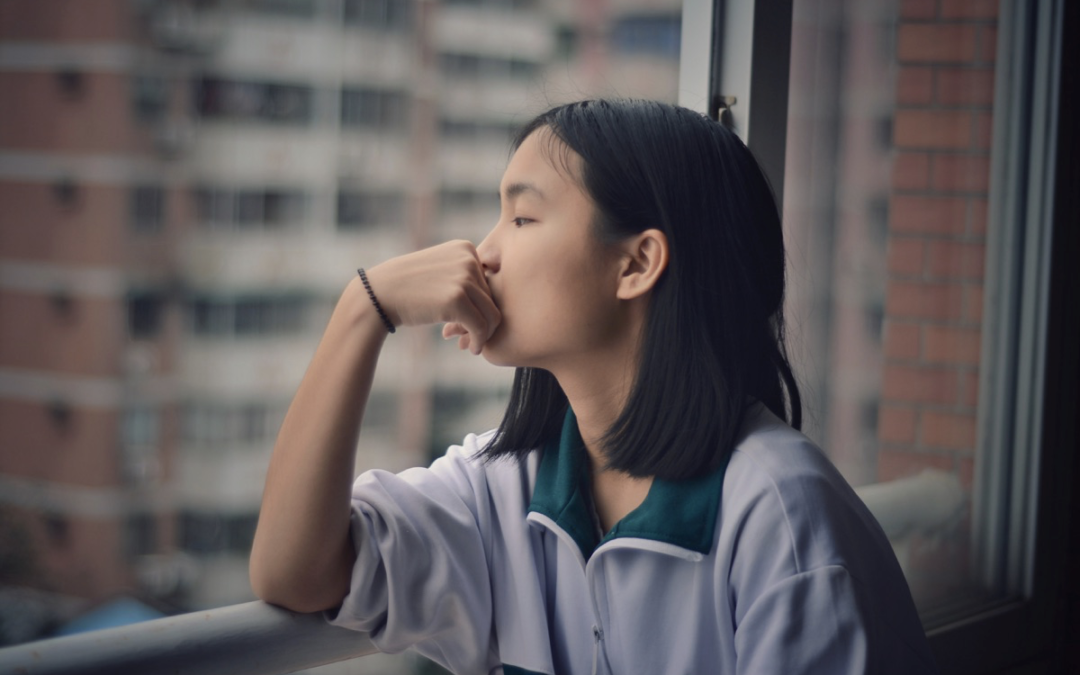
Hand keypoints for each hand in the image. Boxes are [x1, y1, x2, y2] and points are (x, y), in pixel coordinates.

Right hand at [364, 241, 500, 354]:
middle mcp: (468, 259)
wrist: (379, 294)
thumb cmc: (409, 288)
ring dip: (484, 334)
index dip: (482, 306)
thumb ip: (466, 278)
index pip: (489, 283)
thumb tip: (497, 305)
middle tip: (470, 339)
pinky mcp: (456, 299)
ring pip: (492, 314)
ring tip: (471, 345)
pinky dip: (479, 341)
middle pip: (493, 298)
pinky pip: (480, 326)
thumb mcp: (441, 270)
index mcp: (465, 248)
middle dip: (483, 322)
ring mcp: (463, 277)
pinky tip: (471, 349)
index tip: (470, 323)